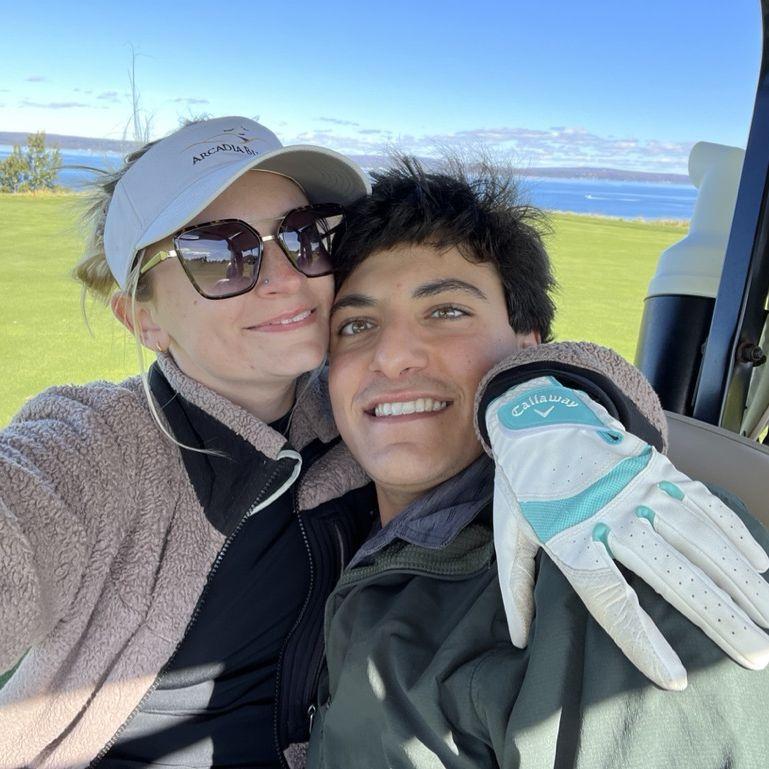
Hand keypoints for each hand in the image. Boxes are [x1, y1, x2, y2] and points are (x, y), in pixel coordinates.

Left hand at [486, 375, 768, 689]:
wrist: (538, 413)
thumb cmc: (523, 480)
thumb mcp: (509, 530)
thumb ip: (516, 587)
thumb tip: (521, 640)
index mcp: (571, 537)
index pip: (611, 599)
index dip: (642, 641)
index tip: (675, 678)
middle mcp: (612, 515)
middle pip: (672, 573)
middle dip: (718, 617)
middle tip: (756, 656)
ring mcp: (641, 489)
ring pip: (700, 539)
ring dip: (740, 580)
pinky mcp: (659, 468)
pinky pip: (705, 504)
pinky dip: (735, 535)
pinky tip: (759, 566)